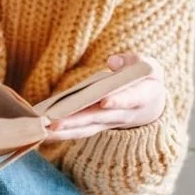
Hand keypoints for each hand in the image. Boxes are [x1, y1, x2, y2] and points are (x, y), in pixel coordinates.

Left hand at [44, 52, 165, 141]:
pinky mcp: (98, 125)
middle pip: (99, 118)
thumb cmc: (146, 79)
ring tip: (42, 130)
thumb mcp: (148, 65)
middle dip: (77, 120)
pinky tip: (44, 133)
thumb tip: (112, 62)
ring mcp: (109, 122)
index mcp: (142, 96)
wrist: (151, 105)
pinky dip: (63, 133)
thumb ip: (132, 61)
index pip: (131, 99)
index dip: (119, 100)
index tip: (105, 101)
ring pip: (87, 128)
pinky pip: (81, 131)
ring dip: (64, 131)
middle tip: (55, 122)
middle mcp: (124, 114)